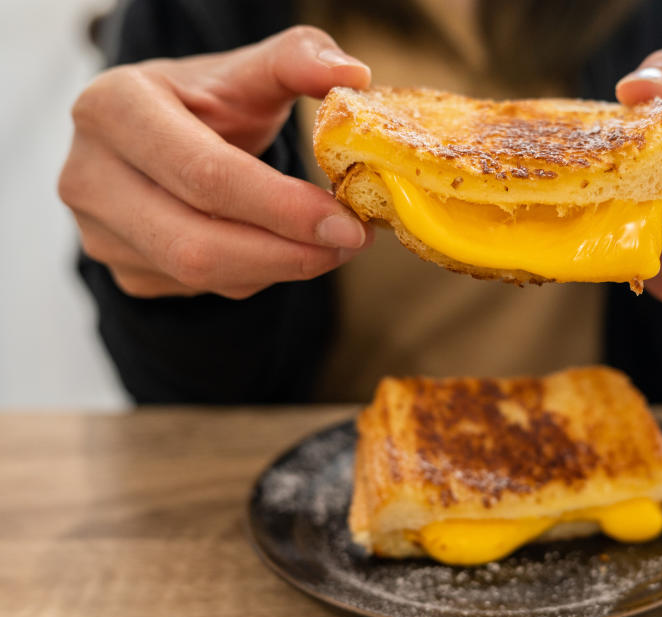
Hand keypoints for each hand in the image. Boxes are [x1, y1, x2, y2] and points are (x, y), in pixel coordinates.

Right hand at [59, 26, 373, 298]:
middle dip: (287, 253)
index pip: (205, 174)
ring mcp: (99, 233)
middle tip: (350, 242)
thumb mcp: (248, 70)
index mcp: (114, 109)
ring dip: (280, 267)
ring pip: (203, 275)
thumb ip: (299, 61)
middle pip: (196, 243)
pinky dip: (257, 276)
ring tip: (331, 244)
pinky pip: (203, 290)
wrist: (161, 141)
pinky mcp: (124, 273)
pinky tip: (282, 248)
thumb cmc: (208, 104)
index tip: (345, 222)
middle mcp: (90, 176)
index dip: (281, 207)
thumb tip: (352, 75)